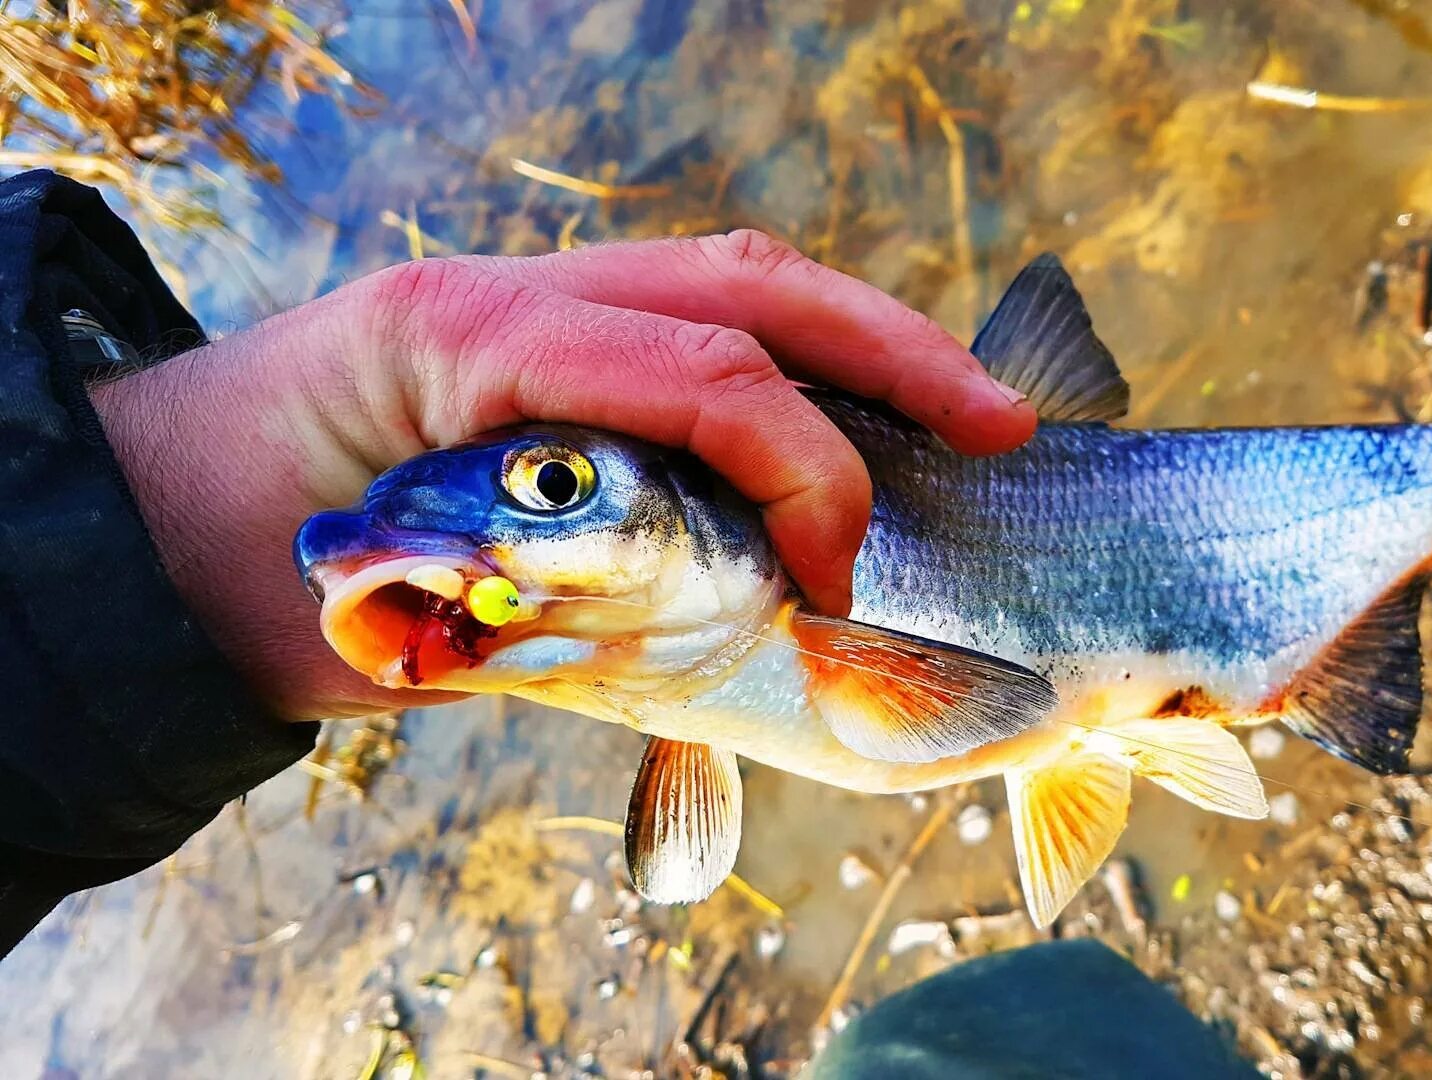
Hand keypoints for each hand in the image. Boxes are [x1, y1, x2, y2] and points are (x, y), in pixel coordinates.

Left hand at [87, 231, 1035, 719]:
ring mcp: (534, 302)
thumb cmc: (259, 578)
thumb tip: (725, 646)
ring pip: (734, 280)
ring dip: (864, 344)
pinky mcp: (548, 338)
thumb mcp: (398, 612)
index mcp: (469, 337)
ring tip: (967, 414)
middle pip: (745, 282)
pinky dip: (796, 367)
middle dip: (892, 353)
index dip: (806, 469)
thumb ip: (555, 610)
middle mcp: (515, 295)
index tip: (838, 580)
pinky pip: (695, 325)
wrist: (149, 536)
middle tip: (1000, 429)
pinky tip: (857, 422)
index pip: (700, 368)